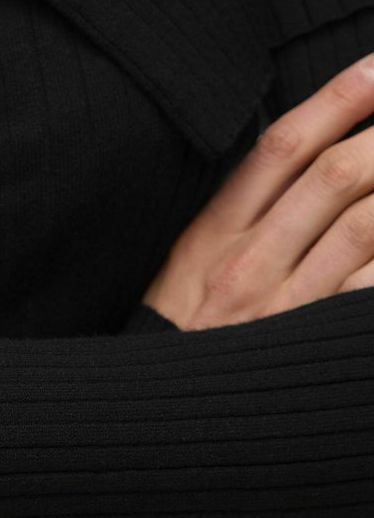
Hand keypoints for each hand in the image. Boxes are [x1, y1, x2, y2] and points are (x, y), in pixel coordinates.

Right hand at [142, 52, 373, 330]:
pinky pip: (370, 291)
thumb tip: (296, 151)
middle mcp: (250, 263)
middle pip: (335, 176)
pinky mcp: (313, 344)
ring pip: (367, 225)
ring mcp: (286, 307)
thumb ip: (237, 209)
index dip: (338, 98)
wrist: (164, 418)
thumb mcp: (187, 261)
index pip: (281, 147)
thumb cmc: (180, 333)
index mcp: (214, 233)